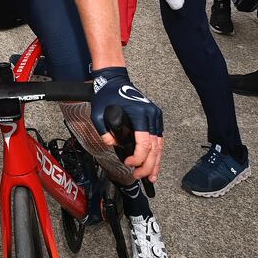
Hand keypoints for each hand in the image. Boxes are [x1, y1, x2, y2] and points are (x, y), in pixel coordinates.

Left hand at [90, 67, 163, 182]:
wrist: (115, 80)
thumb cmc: (107, 95)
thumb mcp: (97, 112)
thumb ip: (103, 131)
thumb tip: (112, 144)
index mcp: (139, 113)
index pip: (144, 142)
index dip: (138, 157)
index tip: (128, 163)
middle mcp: (151, 115)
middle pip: (154, 147)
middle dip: (148, 165)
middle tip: (139, 176)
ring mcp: (155, 116)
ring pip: (159, 145)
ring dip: (156, 162)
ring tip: (151, 176)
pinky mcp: (154, 118)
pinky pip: (158, 139)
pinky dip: (156, 153)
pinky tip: (154, 164)